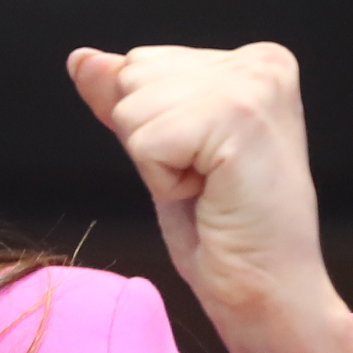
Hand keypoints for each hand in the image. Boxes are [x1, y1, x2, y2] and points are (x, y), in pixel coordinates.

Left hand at [68, 42, 352, 352]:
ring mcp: (253, 86)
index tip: (205, 164)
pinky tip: (209, 196)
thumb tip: (82, 60)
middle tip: (207, 181)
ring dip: (156, 164)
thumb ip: (125, 97)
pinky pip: (144, 143)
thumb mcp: (163, 150)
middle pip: (132, 79)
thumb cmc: (226, 231)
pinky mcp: (236, 117)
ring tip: (210, 189)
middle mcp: (260, 63)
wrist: (270, 292)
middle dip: (151, 140)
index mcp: (253, 61)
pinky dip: (162, 181)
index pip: (142, 64)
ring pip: (132, 109)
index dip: (154, 127)